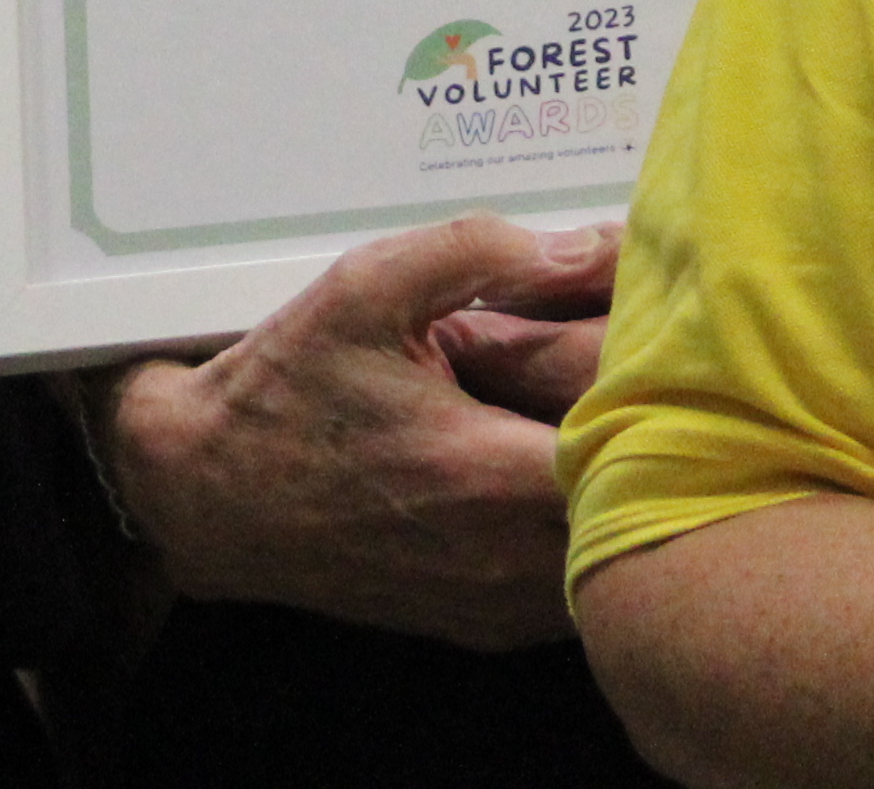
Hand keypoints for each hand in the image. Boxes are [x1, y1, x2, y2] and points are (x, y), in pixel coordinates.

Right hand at [99, 212, 620, 645]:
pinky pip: (576, 595)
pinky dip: (591, 545)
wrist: (209, 497)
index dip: (663, 395)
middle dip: (658, 448)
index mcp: (484, 473)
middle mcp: (502, 558)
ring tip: (617, 432)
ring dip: (629, 501)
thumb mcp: (367, 288)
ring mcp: (495, 605)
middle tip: (656, 385)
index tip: (664, 349)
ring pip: (616, 563)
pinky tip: (571, 485)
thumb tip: (586, 244)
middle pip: (640, 514)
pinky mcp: (484, 628)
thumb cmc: (285, 390)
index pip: (631, 450)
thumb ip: (481, 251)